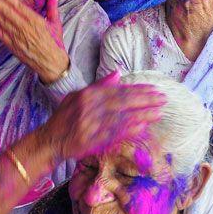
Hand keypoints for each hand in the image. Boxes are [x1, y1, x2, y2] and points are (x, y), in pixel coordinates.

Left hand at [0, 0, 68, 83]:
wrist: (52, 63)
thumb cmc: (54, 42)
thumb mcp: (56, 23)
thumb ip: (53, 6)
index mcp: (36, 20)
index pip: (19, 6)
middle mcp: (25, 28)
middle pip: (8, 12)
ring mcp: (18, 38)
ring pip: (3, 22)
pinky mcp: (14, 47)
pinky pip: (2, 36)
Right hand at [40, 70, 165, 160]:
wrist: (49, 141)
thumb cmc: (64, 118)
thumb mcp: (76, 96)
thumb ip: (98, 85)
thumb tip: (117, 72)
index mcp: (87, 94)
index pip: (118, 90)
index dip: (138, 90)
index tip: (154, 89)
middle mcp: (89, 107)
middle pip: (123, 102)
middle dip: (145, 100)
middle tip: (163, 99)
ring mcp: (90, 123)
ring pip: (121, 117)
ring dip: (142, 115)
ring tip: (159, 112)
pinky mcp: (91, 139)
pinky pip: (114, 133)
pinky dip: (129, 129)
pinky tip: (143, 127)